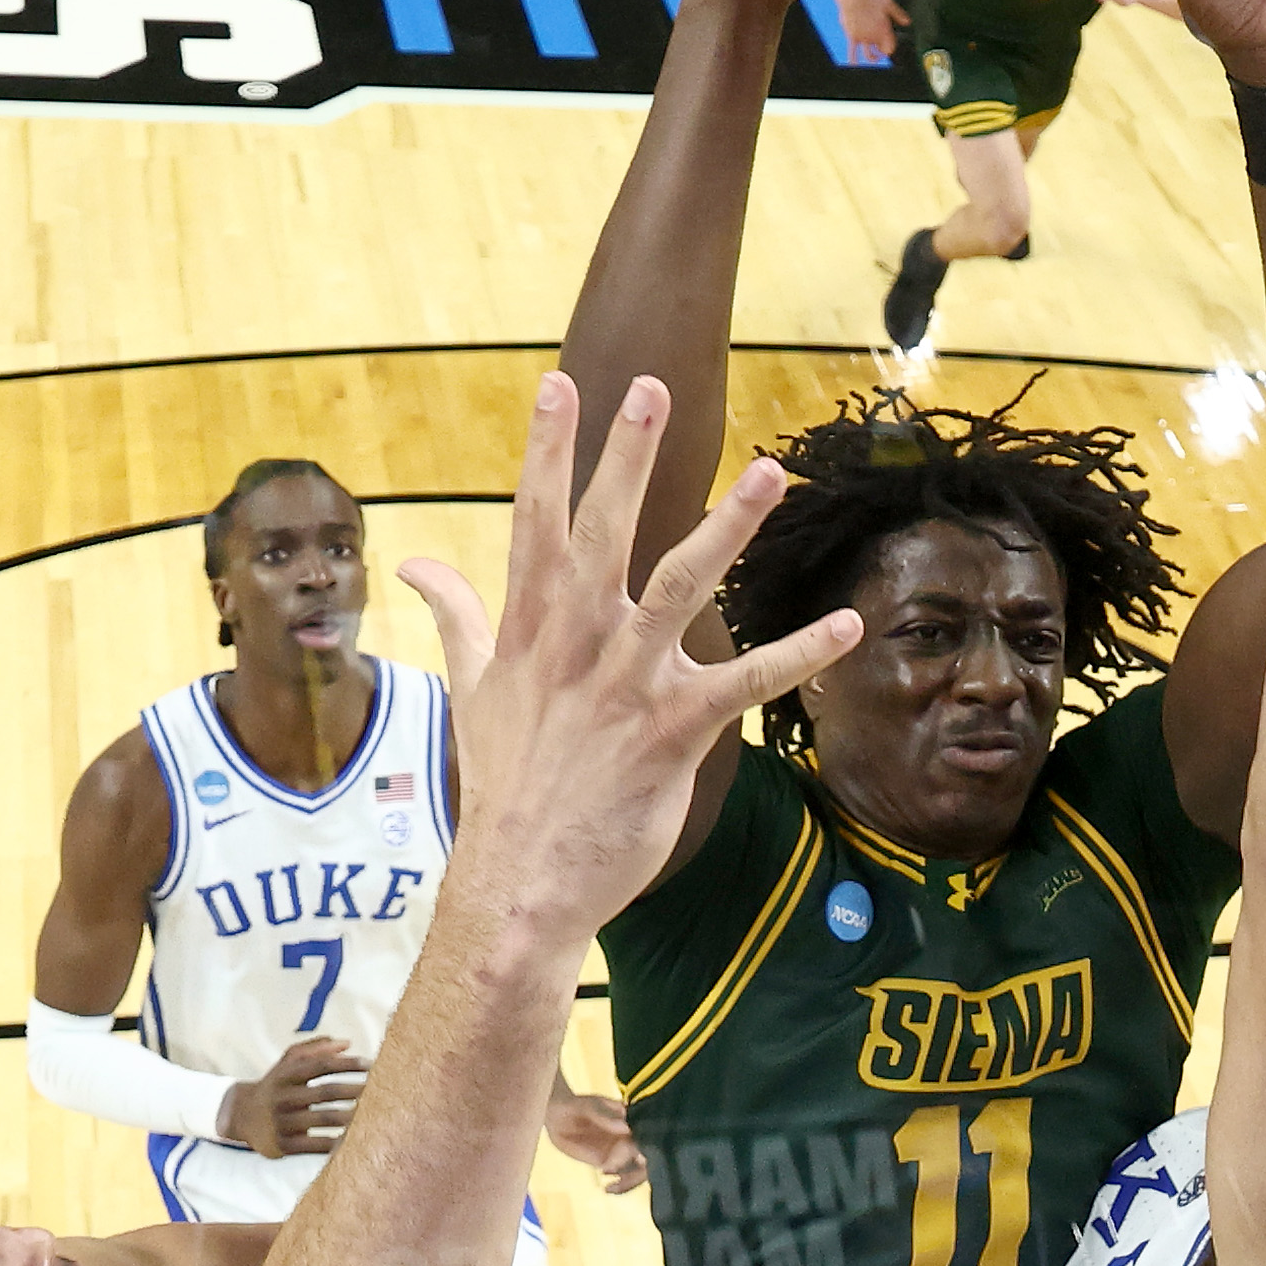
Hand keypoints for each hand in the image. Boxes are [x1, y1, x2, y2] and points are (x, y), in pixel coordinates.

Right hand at [221, 1037, 362, 1157]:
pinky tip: (357, 1139)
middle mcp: (282, 1097)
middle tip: (383, 1090)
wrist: (242, 1116)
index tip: (372, 1065)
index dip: (348, 1064)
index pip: (321, 1065)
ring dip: (353, 1116)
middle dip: (356, 1090)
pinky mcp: (282, 1145)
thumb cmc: (276, 1085)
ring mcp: (281, 1122)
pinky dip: (337, 1143)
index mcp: (286, 1074)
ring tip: (376, 1114)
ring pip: (324, 1118)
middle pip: (326, 1092)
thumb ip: (315, 1049)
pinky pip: (315, 1144)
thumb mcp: (287, 1063)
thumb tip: (347, 1043)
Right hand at [399, 374, 864, 940]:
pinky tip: (847, 624)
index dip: (547, 451)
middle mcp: (577, 643)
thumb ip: (456, 617)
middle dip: (626, 458)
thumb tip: (417, 564)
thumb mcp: (469, 689)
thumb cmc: (502, 783)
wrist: (519, 880)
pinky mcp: (672, 731)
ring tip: (769, 470)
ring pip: (679, 586)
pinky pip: (745, 682)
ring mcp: (626, 683)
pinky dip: (799, 654)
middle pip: (605, 532)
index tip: (559, 385)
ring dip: (728, 526)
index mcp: (530, 627)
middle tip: (651, 388)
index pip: (536, 521)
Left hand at [544, 1086, 646, 1191]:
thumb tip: (626, 1128)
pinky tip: (607, 1188)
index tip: (639, 1159)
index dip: (649, 1149)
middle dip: (641, 1172)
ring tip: (612, 1187)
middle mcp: (631, 1136)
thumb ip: (605, 1116)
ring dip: (630, 1182)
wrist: (556, 1116)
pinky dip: (620, 1186)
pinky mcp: (608, 1161)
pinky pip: (621, 1176)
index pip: (650, 1136)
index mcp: (632, 1120)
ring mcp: (620, 1150)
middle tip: (625, 1179)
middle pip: (648, 1158)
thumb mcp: (588, 1107)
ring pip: (637, 1170)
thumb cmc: (574, 1105)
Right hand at [827, 0, 906, 62]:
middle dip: (882, 51)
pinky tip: (854, 64)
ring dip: (873, 58)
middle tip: (882, 49)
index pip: (891, 47)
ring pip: (869, 54)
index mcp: (884, 30)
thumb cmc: (871, 0)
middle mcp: (874, 37)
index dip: (892, 47)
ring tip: (874, 58)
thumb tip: (907, 22)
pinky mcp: (853, 37)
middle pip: (881, 50)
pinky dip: (854, 60)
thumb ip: (899, 14)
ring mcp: (863, 38)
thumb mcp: (889, 4)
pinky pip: (852, 51)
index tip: (891, 45)